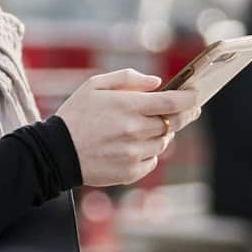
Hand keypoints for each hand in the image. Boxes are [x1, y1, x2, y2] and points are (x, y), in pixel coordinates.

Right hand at [57, 68, 196, 186]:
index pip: (172, 103)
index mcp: (128, 106)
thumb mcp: (95, 85)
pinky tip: (134, 147)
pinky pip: (152, 161)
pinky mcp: (130, 172)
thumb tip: (157, 83)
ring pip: (164, 143)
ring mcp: (133, 153)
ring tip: (145, 129)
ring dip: (161, 134)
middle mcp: (134, 130)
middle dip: (181, 116)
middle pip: (172, 124)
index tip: (196, 96)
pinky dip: (149, 153)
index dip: (190, 99)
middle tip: (187, 111)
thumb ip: (128, 79)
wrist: (55, 152)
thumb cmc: (76, 115)